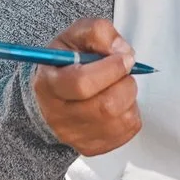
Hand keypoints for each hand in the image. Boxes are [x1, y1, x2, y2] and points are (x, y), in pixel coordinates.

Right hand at [31, 19, 140, 155]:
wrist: (52, 95)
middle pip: (107, 106)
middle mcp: (58, 115)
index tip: (124, 58)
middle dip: (125, 83)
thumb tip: (122, 51)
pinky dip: (130, 112)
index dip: (111, 68)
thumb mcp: (74, 36)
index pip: (82, 83)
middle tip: (123, 72)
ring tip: (116, 87)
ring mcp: (74, 136)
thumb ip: (97, 32)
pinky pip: (128, 130)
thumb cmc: (65, 63)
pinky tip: (117, 102)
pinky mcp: (91, 147)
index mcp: (49, 84)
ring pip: (122, 119)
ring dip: (129, 97)